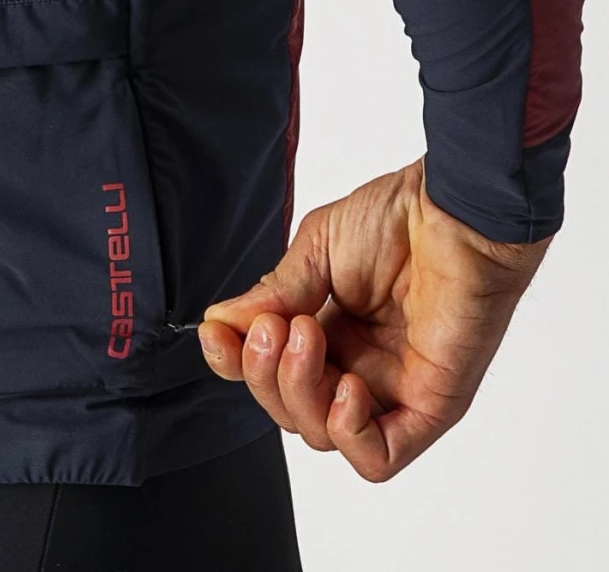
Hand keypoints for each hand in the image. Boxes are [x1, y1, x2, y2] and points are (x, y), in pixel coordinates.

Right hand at [197, 156, 550, 480]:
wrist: (450, 211)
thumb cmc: (397, 217)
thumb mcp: (315, 249)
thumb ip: (274, 293)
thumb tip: (222, 323)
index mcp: (328, 329)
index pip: (269, 372)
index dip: (237, 362)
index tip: (218, 333)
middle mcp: (357, 363)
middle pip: (289, 410)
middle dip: (265, 373)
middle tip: (274, 325)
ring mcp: (392, 387)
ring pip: (323, 436)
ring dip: (299, 390)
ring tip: (309, 334)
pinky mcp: (430, 404)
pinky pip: (379, 456)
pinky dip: (347, 433)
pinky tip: (342, 385)